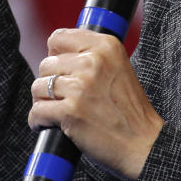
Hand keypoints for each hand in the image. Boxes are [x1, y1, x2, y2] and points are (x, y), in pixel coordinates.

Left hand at [29, 29, 164, 179]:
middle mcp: (93, 61)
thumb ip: (91, 56)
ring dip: (43, 102)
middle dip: (50, 82)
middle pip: (46, 64)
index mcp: (106, 46)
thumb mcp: (118, 67)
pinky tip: (50, 125)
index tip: (61, 70)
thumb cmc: (129, 110)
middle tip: (63, 97)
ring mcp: (81, 86)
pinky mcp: (70, 111)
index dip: (55, 55)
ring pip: (38, 87)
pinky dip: (39, 121)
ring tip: (57, 111)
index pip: (58, 37)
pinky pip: (37, 111)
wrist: (143, 142)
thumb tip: (54, 54)